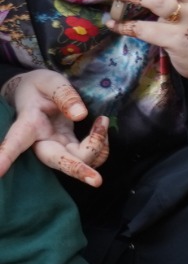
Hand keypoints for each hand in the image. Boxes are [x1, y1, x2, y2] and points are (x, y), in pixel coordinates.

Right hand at [0, 69, 109, 184]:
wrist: (39, 93)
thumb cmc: (40, 86)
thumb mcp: (50, 82)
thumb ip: (64, 95)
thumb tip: (81, 115)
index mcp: (28, 124)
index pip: (15, 141)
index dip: (6, 155)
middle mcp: (41, 141)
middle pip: (57, 161)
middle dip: (77, 170)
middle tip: (97, 181)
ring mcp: (56, 147)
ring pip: (79, 160)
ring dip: (98, 146)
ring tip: (102, 121)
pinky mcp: (70, 148)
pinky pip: (91, 157)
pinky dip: (102, 147)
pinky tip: (101, 129)